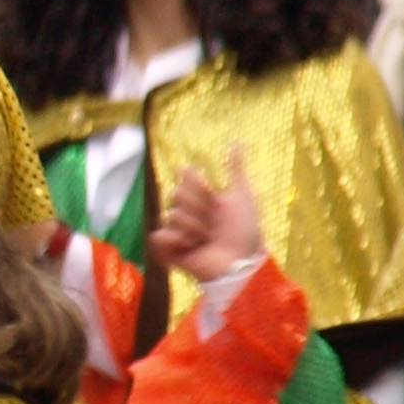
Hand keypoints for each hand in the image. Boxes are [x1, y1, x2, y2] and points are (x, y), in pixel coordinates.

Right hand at [147, 155, 262, 283]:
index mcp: (201, 196)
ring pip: (171, 215)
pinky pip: (158, 236)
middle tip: (214, 224)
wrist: (240, 261)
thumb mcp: (243, 194)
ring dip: (194, 228)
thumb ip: (236, 168)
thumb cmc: (246, 231)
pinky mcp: (170, 251)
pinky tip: (190, 246)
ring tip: (207, 240)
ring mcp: (178, 231)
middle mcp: (188, 211)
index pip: (186, 175)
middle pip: (177, 193)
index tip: (216, 197)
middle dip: (199, 209)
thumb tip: (236, 141)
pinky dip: (173, 240)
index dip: (200, 185)